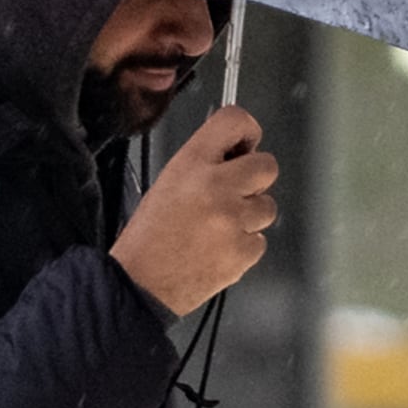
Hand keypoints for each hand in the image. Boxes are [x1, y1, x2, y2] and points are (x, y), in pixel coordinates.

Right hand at [110, 105, 277, 316]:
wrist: (139, 285)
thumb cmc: (147, 239)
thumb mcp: (167, 183)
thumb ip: (203, 163)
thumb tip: (237, 154)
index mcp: (191, 165)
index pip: (235, 121)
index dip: (245, 132)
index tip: (244, 143)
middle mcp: (216, 187)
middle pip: (267, 166)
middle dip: (254, 179)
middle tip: (232, 194)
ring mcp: (233, 221)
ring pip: (267, 206)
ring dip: (249, 216)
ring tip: (218, 229)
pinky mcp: (243, 251)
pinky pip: (260, 240)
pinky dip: (244, 245)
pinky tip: (219, 249)